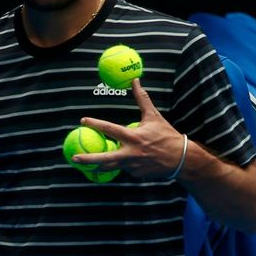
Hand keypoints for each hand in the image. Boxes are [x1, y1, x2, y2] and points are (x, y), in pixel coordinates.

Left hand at [71, 79, 186, 177]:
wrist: (182, 159)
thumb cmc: (166, 135)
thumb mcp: (153, 116)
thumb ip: (142, 99)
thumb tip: (136, 80)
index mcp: (133, 136)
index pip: (109, 129)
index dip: (94, 123)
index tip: (82, 120)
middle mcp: (131, 153)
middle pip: (104, 158)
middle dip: (87, 159)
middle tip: (73, 158)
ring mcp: (133, 166)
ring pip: (112, 166)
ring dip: (100, 164)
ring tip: (88, 164)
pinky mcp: (136, 174)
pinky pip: (125, 168)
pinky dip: (123, 163)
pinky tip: (128, 160)